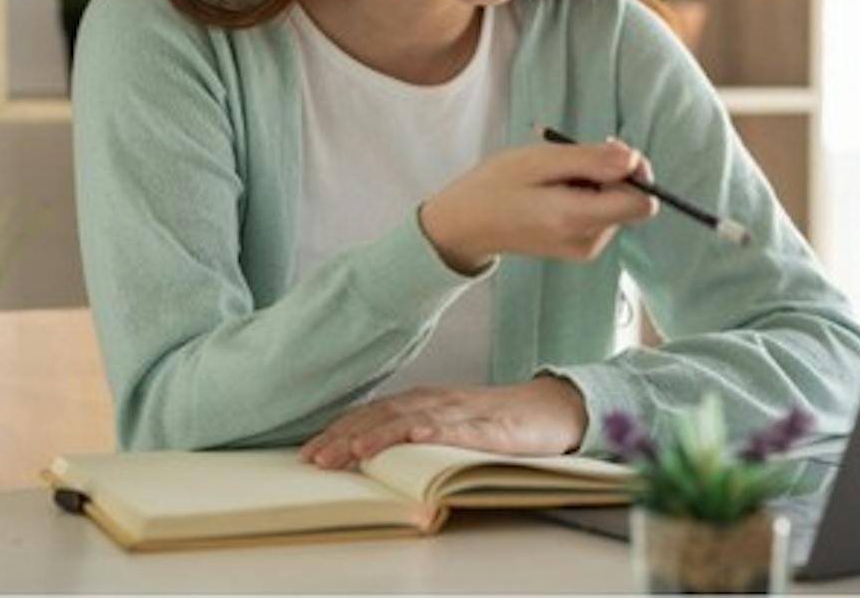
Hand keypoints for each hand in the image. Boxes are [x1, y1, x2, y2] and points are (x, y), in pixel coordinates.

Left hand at [298, 376, 589, 469]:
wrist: (551, 408)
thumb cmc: (497, 421)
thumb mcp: (448, 424)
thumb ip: (414, 430)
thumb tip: (369, 450)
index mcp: (424, 401)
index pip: (372, 414)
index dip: (338, 431)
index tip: (308, 453)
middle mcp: (438, 401)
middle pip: (383, 415)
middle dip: (346, 437)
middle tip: (314, 459)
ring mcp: (464, 412)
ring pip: (415, 420)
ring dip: (380, 435)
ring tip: (352, 452)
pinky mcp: (492, 426)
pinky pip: (461, 428)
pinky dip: (437, 430)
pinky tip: (417, 436)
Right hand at [419, 137, 656, 274]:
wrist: (465, 225)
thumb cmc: (495, 186)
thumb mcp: (540, 160)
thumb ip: (591, 160)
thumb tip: (635, 158)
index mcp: (578, 220)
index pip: (643, 203)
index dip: (636, 173)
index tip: (608, 152)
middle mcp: (588, 241)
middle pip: (632, 203)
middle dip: (613, 174)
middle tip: (573, 157)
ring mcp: (585, 248)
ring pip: (617, 207)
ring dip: (597, 183)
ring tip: (555, 175)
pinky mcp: (579, 248)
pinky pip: (602, 215)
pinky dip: (588, 196)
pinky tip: (556, 189)